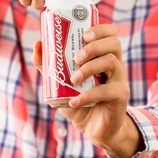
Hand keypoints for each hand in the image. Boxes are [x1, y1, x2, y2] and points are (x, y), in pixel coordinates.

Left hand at [32, 24, 142, 157]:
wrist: (92, 127)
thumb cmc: (78, 98)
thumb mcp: (60, 82)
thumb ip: (48, 65)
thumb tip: (37, 44)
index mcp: (103, 55)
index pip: (109, 33)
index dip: (99, 30)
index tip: (83, 35)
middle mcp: (115, 63)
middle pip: (113, 44)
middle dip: (94, 46)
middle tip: (76, 58)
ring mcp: (119, 79)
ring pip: (111, 62)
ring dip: (90, 68)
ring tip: (73, 80)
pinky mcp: (120, 96)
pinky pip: (106, 90)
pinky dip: (88, 95)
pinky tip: (74, 101)